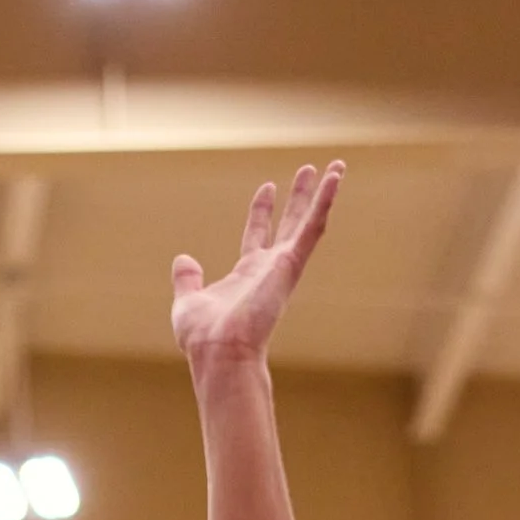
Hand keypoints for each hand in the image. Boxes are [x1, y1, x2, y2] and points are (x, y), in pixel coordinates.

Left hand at [170, 164, 343, 372]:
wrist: (219, 353)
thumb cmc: (204, 338)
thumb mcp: (188, 300)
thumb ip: (188, 279)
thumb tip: (182, 259)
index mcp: (246, 275)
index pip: (257, 235)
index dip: (262, 210)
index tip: (268, 187)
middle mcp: (269, 270)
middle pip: (289, 224)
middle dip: (299, 197)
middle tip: (309, 170)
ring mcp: (283, 267)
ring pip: (309, 223)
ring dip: (323, 194)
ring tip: (337, 167)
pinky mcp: (291, 265)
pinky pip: (312, 228)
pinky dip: (325, 202)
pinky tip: (335, 179)